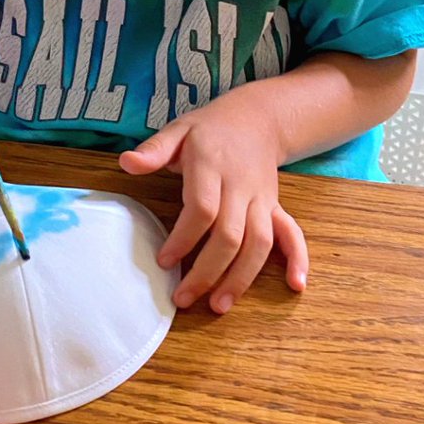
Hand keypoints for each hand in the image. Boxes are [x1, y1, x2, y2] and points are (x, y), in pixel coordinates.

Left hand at [120, 95, 307, 313]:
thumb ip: (153, 149)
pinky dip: (298, 259)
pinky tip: (295, 286)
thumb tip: (126, 162)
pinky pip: (292, 233)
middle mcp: (241, 186)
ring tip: (219, 305)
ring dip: (242, 278)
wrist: (257, 118)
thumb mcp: (178, 130)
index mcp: (212, 166)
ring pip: (259, 243)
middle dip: (208, 272)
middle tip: (183, 298)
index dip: (184, 239)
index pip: (203, 209)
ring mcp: (262, 198)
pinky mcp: (275, 207)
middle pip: (231, 236)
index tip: (163, 261)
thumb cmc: (210, 129)